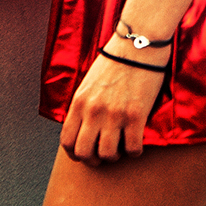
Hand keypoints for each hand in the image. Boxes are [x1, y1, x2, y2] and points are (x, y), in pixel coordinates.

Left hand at [60, 49, 168, 164]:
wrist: (138, 46)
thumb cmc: (115, 62)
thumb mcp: (89, 84)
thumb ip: (84, 106)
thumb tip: (83, 128)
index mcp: (79, 103)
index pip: (67, 141)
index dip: (75, 154)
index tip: (85, 153)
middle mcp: (93, 111)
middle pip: (84, 153)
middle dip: (93, 160)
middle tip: (103, 155)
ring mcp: (114, 114)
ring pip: (108, 154)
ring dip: (115, 156)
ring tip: (121, 148)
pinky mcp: (136, 115)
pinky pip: (132, 148)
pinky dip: (134, 152)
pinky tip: (136, 144)